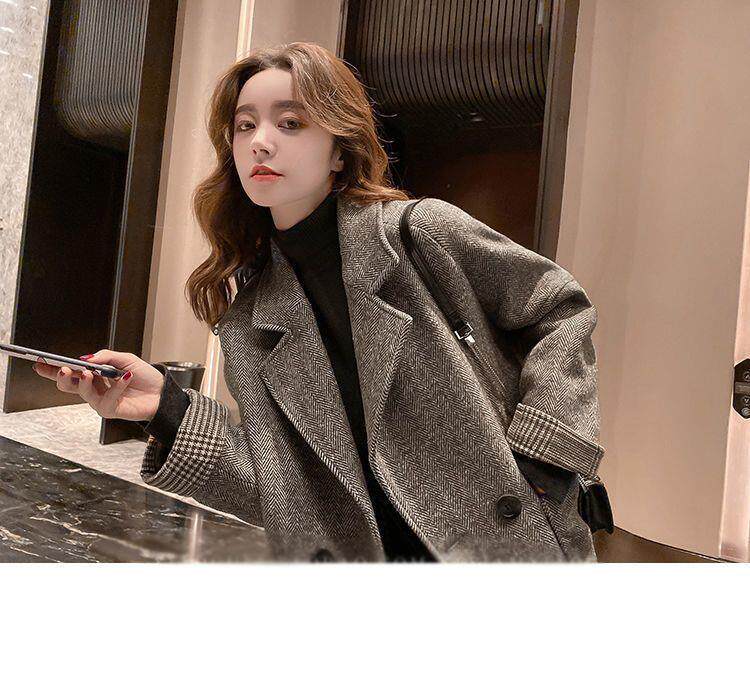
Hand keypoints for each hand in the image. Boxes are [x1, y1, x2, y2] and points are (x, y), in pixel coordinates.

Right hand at [32, 349, 164, 422]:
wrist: (161, 392)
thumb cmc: (143, 376)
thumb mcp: (125, 359)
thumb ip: (105, 357)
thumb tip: (85, 359)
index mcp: (93, 375)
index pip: (69, 372)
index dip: (52, 369)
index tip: (40, 362)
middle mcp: (93, 388)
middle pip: (67, 385)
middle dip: (61, 376)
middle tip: (63, 369)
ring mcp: (100, 400)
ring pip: (83, 393)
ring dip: (84, 382)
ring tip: (89, 373)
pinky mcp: (110, 410)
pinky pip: (107, 398)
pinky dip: (116, 387)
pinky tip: (125, 379)